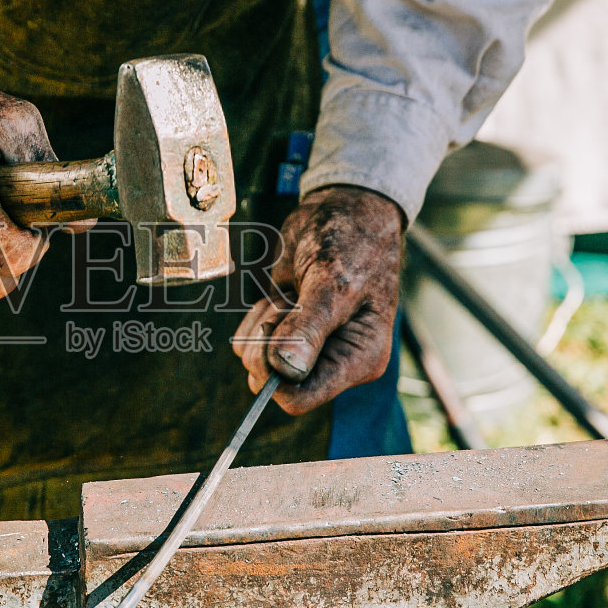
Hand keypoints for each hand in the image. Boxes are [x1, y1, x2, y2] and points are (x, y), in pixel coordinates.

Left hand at [232, 185, 402, 414]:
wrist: (344, 209)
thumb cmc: (353, 242)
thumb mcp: (334, 283)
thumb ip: (308, 328)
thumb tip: (286, 371)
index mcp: (358, 360)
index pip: (301, 398)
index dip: (275, 373)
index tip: (271, 333)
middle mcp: (333, 361)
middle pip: (273, 382)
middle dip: (268, 340)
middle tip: (290, 302)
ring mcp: (306, 348)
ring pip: (255, 360)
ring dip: (262, 323)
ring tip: (293, 292)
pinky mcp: (284, 332)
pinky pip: (249, 340)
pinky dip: (256, 314)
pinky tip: (283, 292)